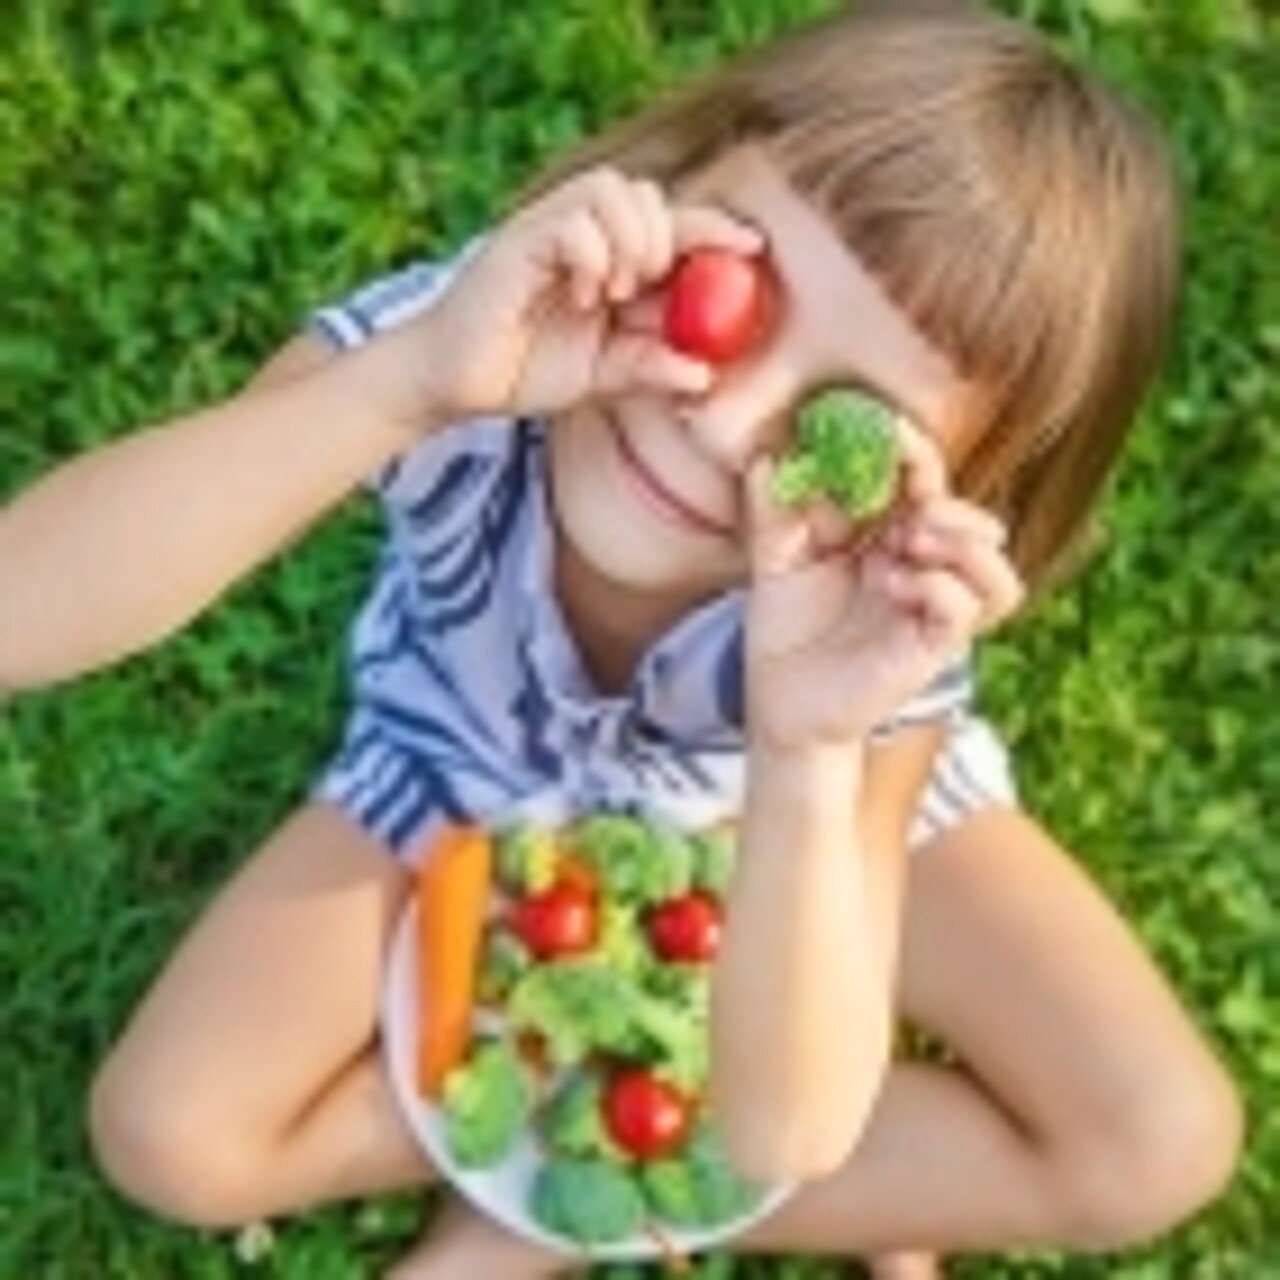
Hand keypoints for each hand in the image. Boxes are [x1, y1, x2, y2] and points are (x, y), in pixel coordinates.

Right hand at [413, 168, 763, 422]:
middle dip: (667, 239)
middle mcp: (584, 233)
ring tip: (612, 293)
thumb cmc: (527, 369)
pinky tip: (580, 294)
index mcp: (612, 259)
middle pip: (649, 194)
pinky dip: (590, 254)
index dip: (715, 229)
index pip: (673, 226)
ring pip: (613, 191)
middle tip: (648, 291)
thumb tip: (705, 377)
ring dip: (629, 241)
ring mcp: (550, 229)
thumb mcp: (603, 376)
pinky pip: (572, 219)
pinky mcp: (520, 238)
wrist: (458, 382)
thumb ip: (650, 368)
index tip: (754, 249)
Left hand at [744, 420, 1023, 751]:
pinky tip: (897, 584)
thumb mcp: (773, 558)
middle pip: (970, 517)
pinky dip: (942, 585)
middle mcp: (921, 567)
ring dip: (960, 540)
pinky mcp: (932, 646)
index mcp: (888, 535)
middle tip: (901, 508)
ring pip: (993, 565)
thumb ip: (773, 508)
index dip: (912, 451)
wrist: (778, 701)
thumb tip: (764, 455)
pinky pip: (968, 607)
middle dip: (942, 502)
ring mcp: (931, 608)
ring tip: (907, 543)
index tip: (885, 427)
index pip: (922, 483)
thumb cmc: (785, 628)